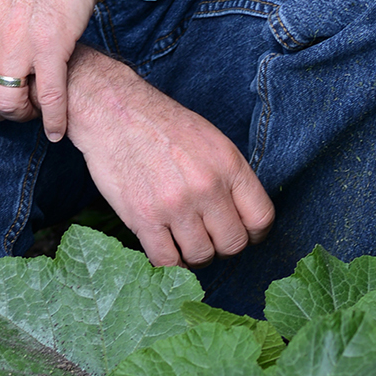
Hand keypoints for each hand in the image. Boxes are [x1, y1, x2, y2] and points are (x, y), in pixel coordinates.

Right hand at [66, 48, 274, 269]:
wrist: (114, 113)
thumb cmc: (162, 125)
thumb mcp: (211, 140)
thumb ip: (229, 178)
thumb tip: (240, 216)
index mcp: (228, 165)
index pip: (261, 218)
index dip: (254, 234)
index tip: (244, 235)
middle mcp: (206, 187)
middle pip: (233, 244)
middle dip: (223, 248)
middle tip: (209, 239)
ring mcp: (175, 205)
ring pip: (201, 256)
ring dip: (195, 256)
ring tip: (185, 243)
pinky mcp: (144, 218)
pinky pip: (167, 261)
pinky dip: (170, 263)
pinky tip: (166, 249)